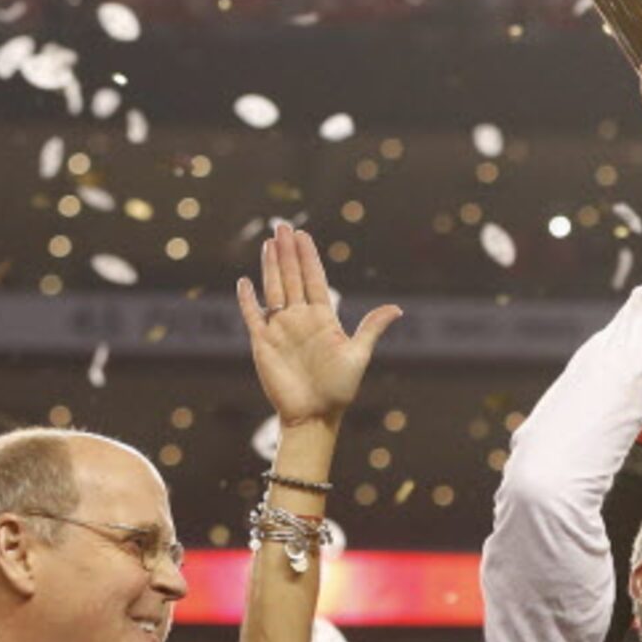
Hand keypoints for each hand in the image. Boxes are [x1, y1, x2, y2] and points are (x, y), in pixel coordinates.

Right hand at [237, 223, 399, 431]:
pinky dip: (248, 300)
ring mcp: (281, 330)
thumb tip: (396, 308)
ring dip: (270, 267)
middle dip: (287, 252)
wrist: (315, 415)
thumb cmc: (339, 389)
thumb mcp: (358, 355)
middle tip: (282, 226)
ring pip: (273, 290)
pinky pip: (253, 316)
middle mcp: (300, 319)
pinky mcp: (263, 343)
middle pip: (291, 278)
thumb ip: (371, 328)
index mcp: (323, 319)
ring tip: (268, 243)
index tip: (302, 235)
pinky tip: (244, 282)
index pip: (314, 279)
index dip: (308, 257)